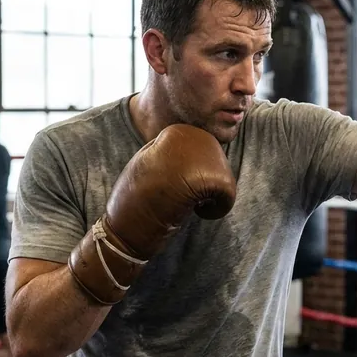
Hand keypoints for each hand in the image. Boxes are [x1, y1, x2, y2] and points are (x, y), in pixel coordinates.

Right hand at [68, 124, 237, 303]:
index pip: (205, 149)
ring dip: (213, 195)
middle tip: (185, 197)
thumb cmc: (139, 196)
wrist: (126, 225)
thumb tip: (204, 149)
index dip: (195, 173)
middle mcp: (188, 136)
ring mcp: (197, 156)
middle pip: (218, 160)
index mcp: (175, 130)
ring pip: (225, 175)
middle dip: (208, 182)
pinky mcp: (206, 178)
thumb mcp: (152, 159)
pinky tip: (198, 212)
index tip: (177, 186)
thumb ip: (176, 150)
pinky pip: (229, 192)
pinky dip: (219, 208)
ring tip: (189, 203)